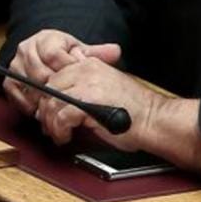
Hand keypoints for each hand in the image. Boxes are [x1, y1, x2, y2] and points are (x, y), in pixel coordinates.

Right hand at [4, 29, 121, 116]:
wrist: (45, 58)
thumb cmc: (64, 56)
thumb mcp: (81, 52)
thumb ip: (97, 53)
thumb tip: (115, 51)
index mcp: (44, 39)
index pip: (53, 56)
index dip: (66, 71)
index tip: (78, 82)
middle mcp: (26, 50)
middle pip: (40, 74)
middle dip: (57, 90)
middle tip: (71, 102)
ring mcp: (15, 65)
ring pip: (29, 87)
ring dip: (44, 100)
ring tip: (59, 109)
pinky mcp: (9, 80)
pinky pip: (17, 96)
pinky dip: (30, 105)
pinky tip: (43, 111)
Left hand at [34, 56, 163, 148]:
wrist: (154, 119)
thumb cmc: (133, 111)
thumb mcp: (104, 89)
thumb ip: (82, 89)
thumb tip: (54, 102)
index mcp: (89, 65)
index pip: (54, 77)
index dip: (48, 98)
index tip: (49, 112)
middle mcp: (86, 71)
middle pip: (49, 89)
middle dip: (46, 111)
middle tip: (50, 126)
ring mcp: (86, 85)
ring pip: (52, 104)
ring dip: (51, 124)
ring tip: (58, 134)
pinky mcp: (88, 103)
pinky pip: (61, 117)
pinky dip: (60, 130)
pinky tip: (66, 137)